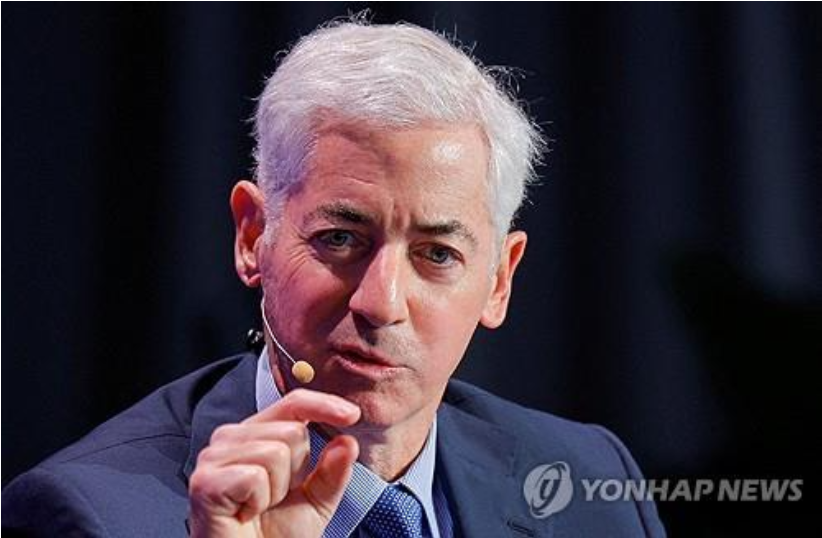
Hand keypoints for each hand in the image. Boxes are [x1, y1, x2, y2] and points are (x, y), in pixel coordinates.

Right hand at [188, 389, 360, 536]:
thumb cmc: (275, 537)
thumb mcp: (316, 500)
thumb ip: (332, 471)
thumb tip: (348, 441)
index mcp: (255, 434)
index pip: (293, 404)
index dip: (324, 405)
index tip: (353, 416)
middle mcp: (230, 438)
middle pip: (291, 430)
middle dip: (295, 471)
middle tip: (274, 499)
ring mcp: (213, 458)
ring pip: (275, 451)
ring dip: (277, 490)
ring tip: (259, 508)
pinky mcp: (205, 481)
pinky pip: (255, 475)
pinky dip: (260, 501)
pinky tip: (245, 514)